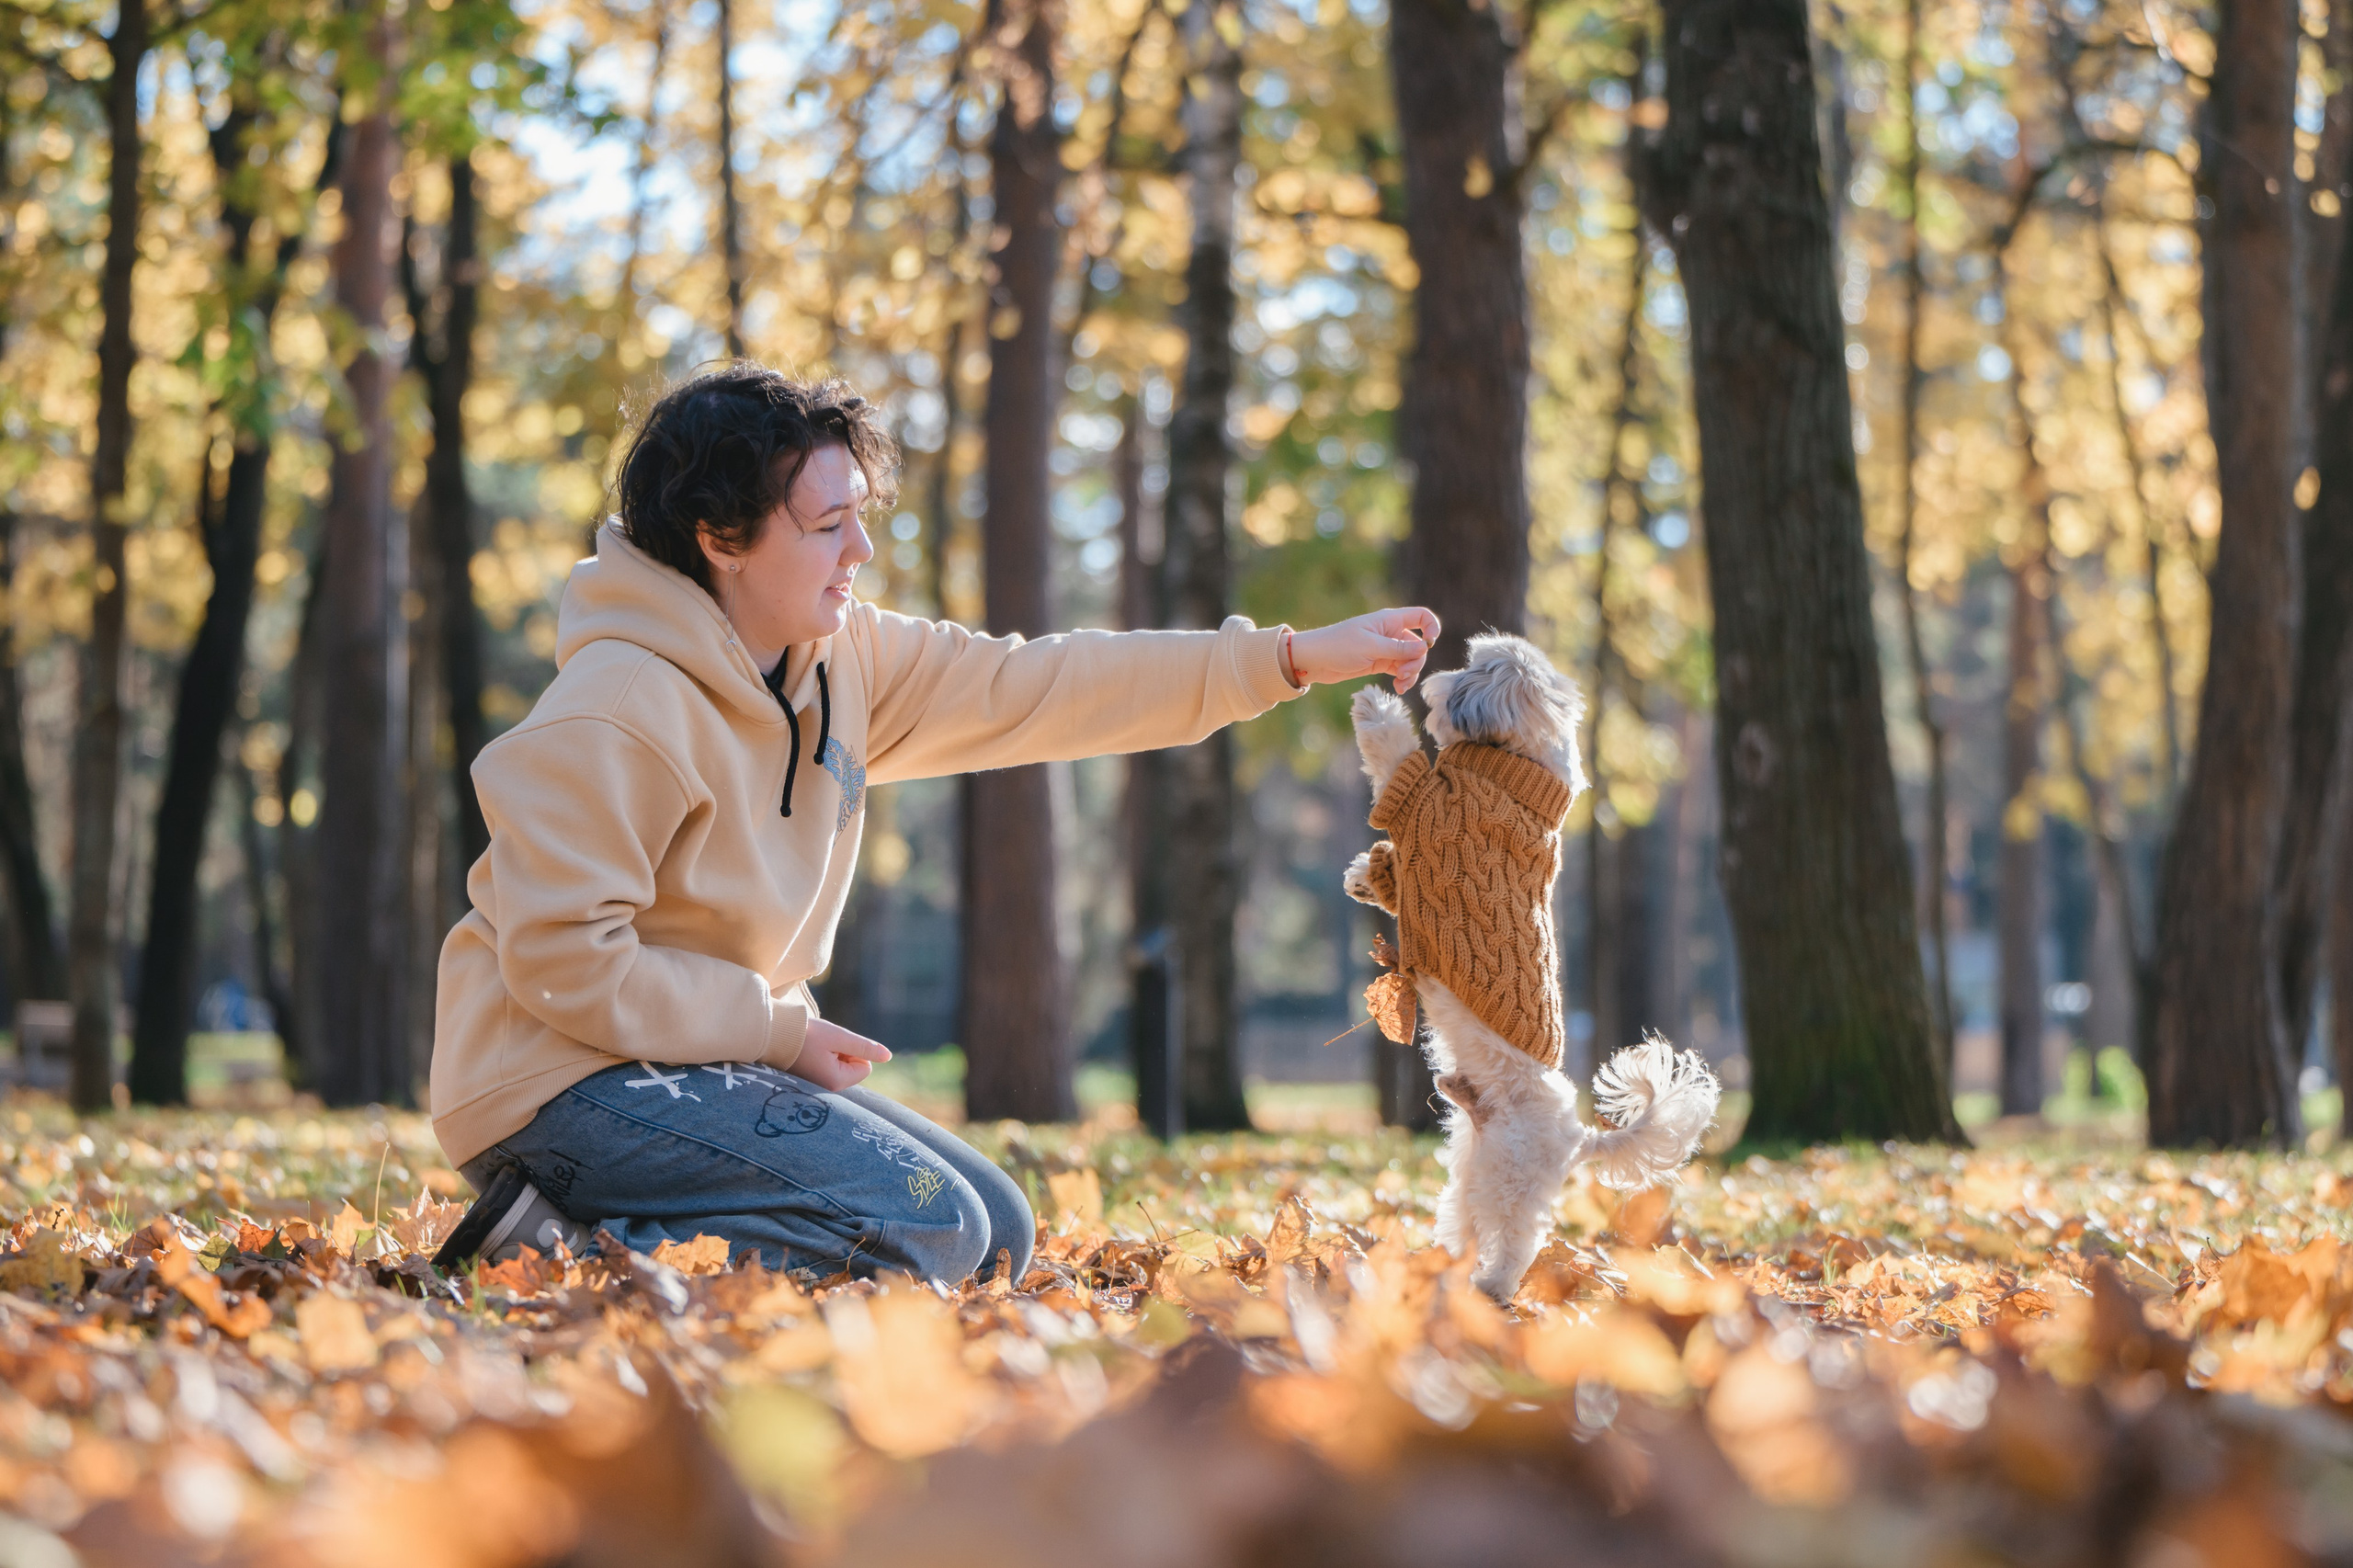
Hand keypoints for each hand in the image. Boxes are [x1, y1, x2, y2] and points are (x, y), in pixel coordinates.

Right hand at [793, 1018, 891, 1091]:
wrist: (769, 1033)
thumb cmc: (804, 1034)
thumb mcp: (839, 1037)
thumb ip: (864, 1047)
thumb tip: (888, 1056)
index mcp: (836, 1082)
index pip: (864, 1067)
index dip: (853, 1051)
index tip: (831, 1045)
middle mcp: (826, 1090)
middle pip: (852, 1068)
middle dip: (842, 1053)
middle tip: (821, 1046)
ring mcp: (815, 1087)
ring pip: (839, 1066)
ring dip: (831, 1054)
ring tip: (812, 1048)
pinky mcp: (807, 1081)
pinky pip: (826, 1068)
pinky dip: (821, 1057)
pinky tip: (806, 1052)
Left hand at [1288, 607, 1440, 691]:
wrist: (1314, 660)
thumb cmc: (1338, 646)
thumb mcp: (1370, 647)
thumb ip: (1398, 648)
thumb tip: (1425, 647)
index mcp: (1389, 620)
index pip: (1421, 616)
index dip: (1432, 627)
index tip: (1430, 644)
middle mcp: (1390, 633)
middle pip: (1418, 644)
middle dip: (1417, 661)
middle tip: (1404, 674)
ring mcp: (1385, 649)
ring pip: (1410, 660)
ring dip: (1411, 673)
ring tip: (1401, 684)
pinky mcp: (1379, 663)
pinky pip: (1399, 670)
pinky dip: (1403, 679)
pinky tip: (1398, 687)